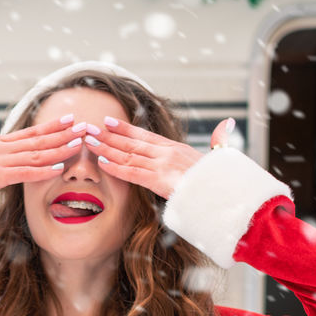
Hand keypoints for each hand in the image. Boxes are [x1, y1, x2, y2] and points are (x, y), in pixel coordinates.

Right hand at [0, 114, 82, 199]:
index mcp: (0, 141)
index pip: (32, 131)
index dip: (52, 125)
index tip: (70, 118)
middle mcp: (4, 148)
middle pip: (40, 139)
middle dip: (64, 133)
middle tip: (85, 127)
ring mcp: (2, 161)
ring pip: (37, 154)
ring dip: (60, 149)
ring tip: (79, 144)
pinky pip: (25, 173)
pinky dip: (43, 170)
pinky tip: (58, 168)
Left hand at [82, 115, 236, 200]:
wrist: (227, 194)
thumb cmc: (222, 180)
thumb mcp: (220, 157)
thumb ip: (219, 140)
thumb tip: (227, 124)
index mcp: (176, 148)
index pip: (145, 136)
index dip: (125, 129)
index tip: (108, 122)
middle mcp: (167, 153)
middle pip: (132, 142)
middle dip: (108, 135)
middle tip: (88, 128)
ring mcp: (163, 166)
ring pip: (128, 155)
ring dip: (106, 149)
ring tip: (88, 142)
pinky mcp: (160, 181)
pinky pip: (133, 174)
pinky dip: (116, 168)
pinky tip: (102, 164)